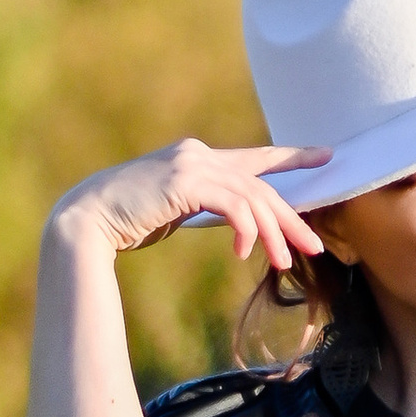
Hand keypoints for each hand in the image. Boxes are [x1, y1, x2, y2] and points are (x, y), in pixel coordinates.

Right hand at [48, 138, 330, 271]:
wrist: (87, 218)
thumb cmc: (127, 221)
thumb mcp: (175, 210)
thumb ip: (203, 205)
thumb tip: (235, 220)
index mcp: (198, 158)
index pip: (255, 157)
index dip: (294, 156)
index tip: (328, 155)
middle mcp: (198, 154)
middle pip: (260, 186)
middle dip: (291, 218)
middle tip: (314, 246)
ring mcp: (191, 163)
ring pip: (251, 198)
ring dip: (272, 234)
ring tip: (284, 263)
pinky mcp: (185, 180)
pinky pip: (232, 206)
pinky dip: (244, 230)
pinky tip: (243, 254)